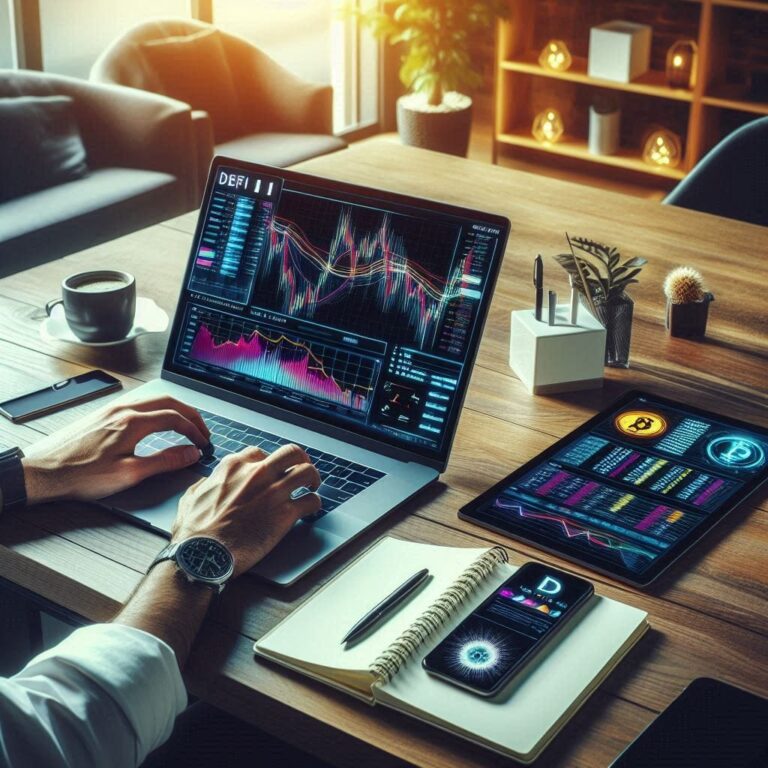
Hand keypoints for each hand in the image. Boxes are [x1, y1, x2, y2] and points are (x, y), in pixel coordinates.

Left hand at [21, 396, 209, 503]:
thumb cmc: (80, 475)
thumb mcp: (129, 474)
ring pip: (153, 400)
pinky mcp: (102, 415)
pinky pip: (138, 403)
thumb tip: (190, 453)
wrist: (42, 471)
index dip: (195, 431)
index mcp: (133, 422)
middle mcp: (123, 410)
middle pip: (168, 402)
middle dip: (190, 415)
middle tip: (202, 430)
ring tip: (185, 425)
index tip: (203, 443)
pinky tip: (156, 421)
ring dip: (174, 410)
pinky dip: (157, 409)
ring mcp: (112, 410)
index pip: (176, 418)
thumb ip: (164, 461)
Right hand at [172, 444, 320, 576]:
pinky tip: (310, 509)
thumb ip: (205, 485)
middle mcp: (257, 474)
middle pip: (291, 452)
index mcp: (233, 467)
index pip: (259, 453)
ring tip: (312, 486)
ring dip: (312, 478)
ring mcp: (273, 492)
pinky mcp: (285, 514)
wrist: (203, 555)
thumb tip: (208, 483)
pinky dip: (314, 504)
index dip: (268, 461)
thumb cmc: (194, 532)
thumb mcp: (191, 497)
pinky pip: (311, 501)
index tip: (271, 471)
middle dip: (300, 459)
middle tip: (302, 469)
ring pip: (307, 472)